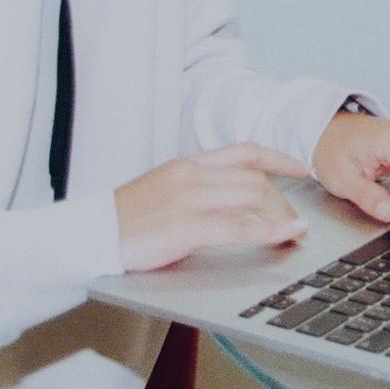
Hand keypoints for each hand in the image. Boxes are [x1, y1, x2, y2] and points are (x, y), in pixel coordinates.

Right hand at [116, 144, 310, 271]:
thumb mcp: (162, 192)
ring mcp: (187, 198)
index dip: (278, 158)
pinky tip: (281, 237)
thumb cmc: (124, 221)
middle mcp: (190, 174)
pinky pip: (238, 226)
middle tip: (296, 221)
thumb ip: (195, 191)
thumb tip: (230, 203)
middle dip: (283, 200)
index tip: (300, 169)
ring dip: (281, 216)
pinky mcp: (184, 225)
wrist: (89, 235)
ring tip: (295, 232)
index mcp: (185, 164)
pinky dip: (267, 231)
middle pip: (254, 178)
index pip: (243, 152)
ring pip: (252, 197)